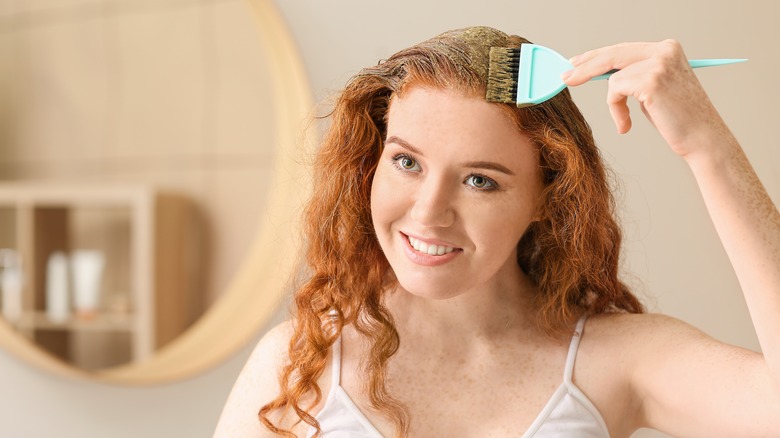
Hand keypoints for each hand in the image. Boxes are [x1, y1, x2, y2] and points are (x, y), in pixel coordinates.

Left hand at [561, 40, 728, 158]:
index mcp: (666, 48)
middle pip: (612, 55)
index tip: (576, 63)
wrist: (701, 138)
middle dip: (585, 67)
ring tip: (625, 122)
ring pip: (612, 78)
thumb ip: (633, 76)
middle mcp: (664, 50)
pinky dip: (616, 110)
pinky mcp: (651, 80)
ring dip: (613, 103)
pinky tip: (627, 124)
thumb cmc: (677, 119)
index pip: (622, 48)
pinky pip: (615, 91)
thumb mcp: (653, 89)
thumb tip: (601, 73)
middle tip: (565, 78)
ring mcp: (658, 63)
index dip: (596, 56)